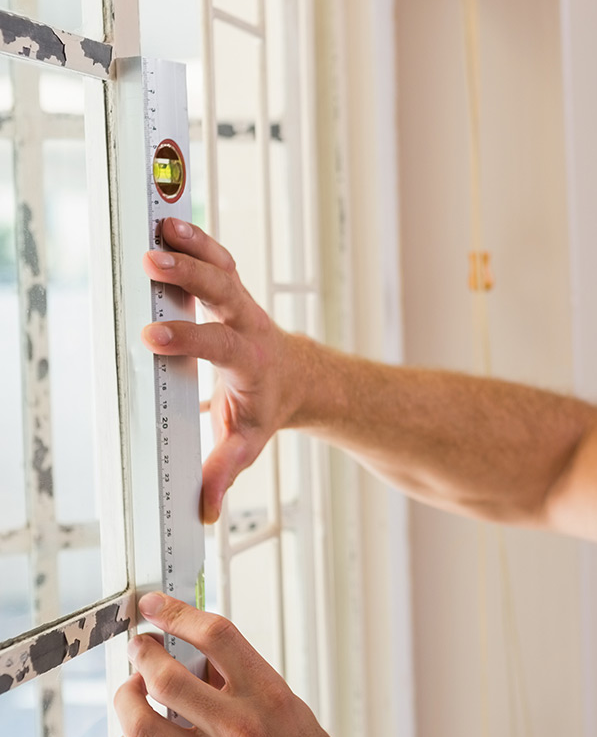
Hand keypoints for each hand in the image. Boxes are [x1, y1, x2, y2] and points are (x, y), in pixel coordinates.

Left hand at [115, 593, 427, 736]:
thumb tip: (202, 655)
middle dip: (143, 654)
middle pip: (167, 677)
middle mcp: (240, 728)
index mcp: (268, 696)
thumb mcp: (287, 706)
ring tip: (132, 690)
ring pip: (142, 725)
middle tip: (142, 648)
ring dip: (126, 699)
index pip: (217, 637)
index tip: (159, 607)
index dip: (179, 613)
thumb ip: (244, 680)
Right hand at [143, 218, 299, 522]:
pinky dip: (198, 241)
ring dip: (194, 247)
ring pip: (223, 269)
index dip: (188, 339)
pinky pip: (219, 260)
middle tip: (153, 263)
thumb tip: (204, 511)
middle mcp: (250, 326)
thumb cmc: (271, 407)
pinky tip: (171, 225)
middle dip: (191, 277)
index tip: (152, 335)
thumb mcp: (248, 440)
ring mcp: (244, 304)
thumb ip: (225, 470)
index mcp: (250, 362)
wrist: (304, 379)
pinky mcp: (235, 291)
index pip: (219, 345)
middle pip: (224, 294)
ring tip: (161, 230)